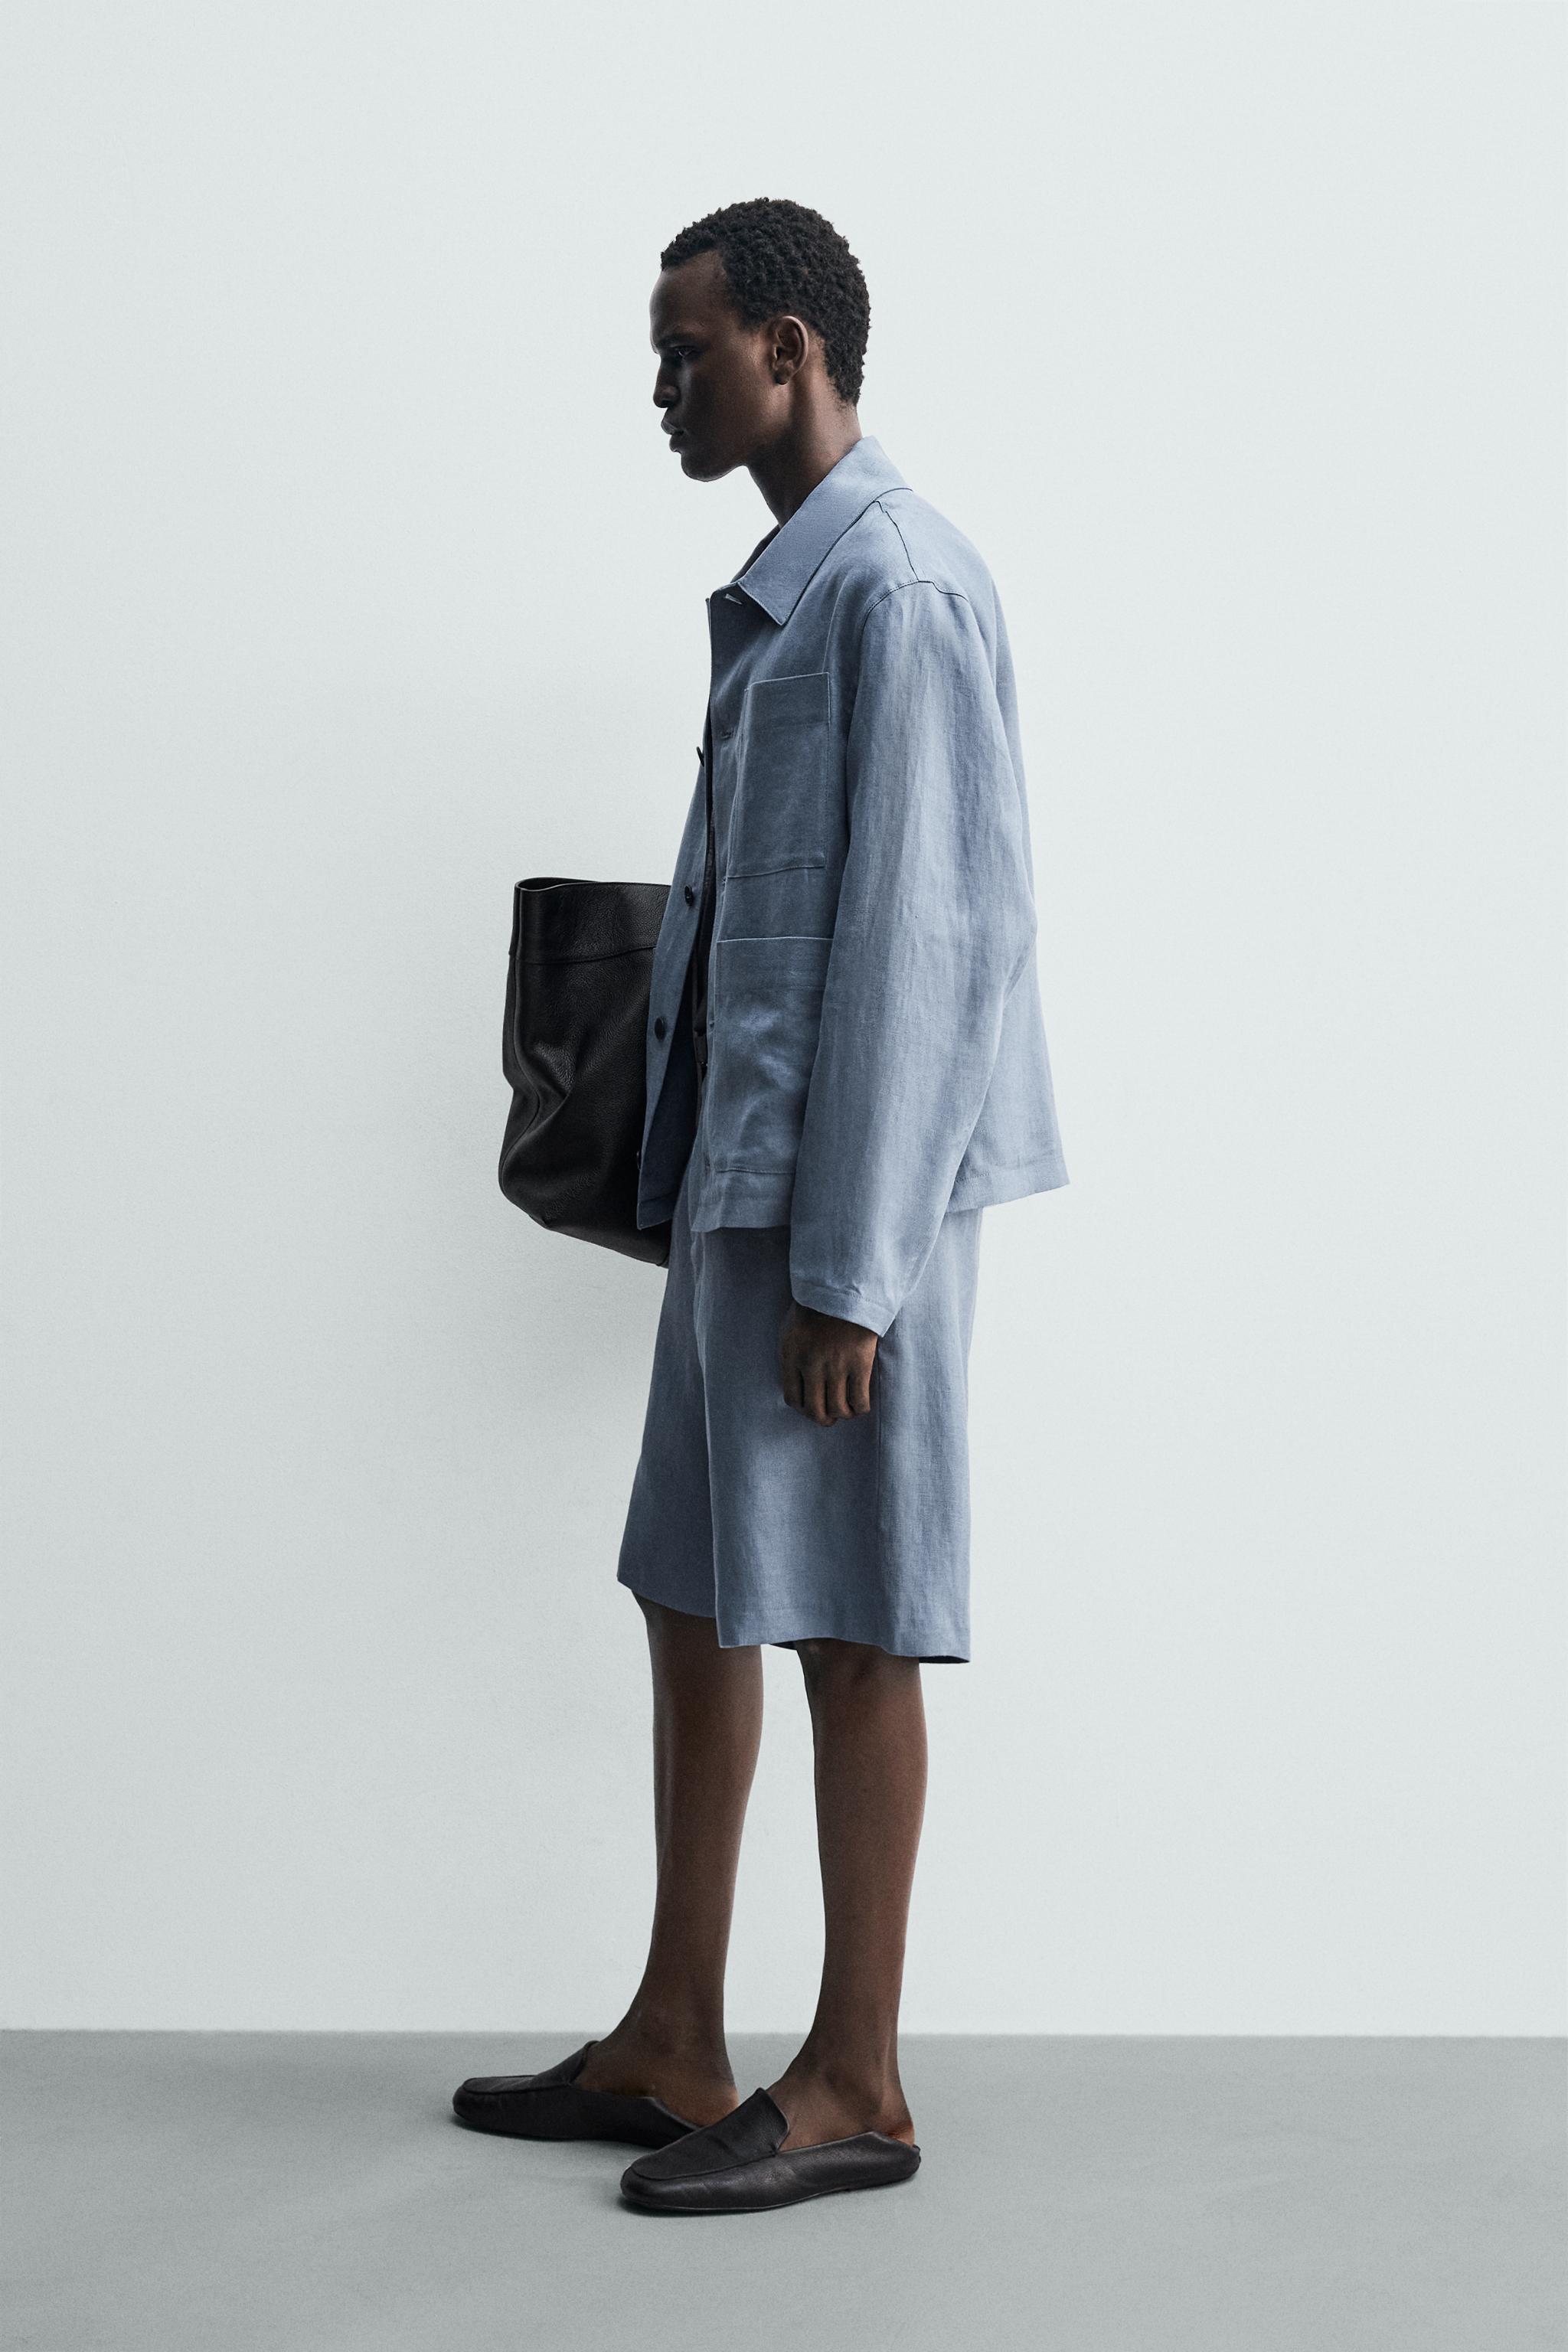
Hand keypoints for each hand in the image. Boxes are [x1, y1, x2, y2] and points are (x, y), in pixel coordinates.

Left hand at [779, 1302, 877, 1426]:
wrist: (844, 1287)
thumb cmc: (816, 1306)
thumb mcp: (790, 1329)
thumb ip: (791, 1356)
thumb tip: (795, 1382)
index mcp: (791, 1356)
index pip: (793, 1398)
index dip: (804, 1408)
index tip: (813, 1406)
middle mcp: (811, 1365)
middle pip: (815, 1410)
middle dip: (823, 1419)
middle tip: (831, 1416)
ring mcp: (836, 1366)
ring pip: (838, 1409)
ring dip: (843, 1414)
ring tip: (848, 1409)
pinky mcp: (859, 1364)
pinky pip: (859, 1401)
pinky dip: (860, 1408)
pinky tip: (861, 1403)